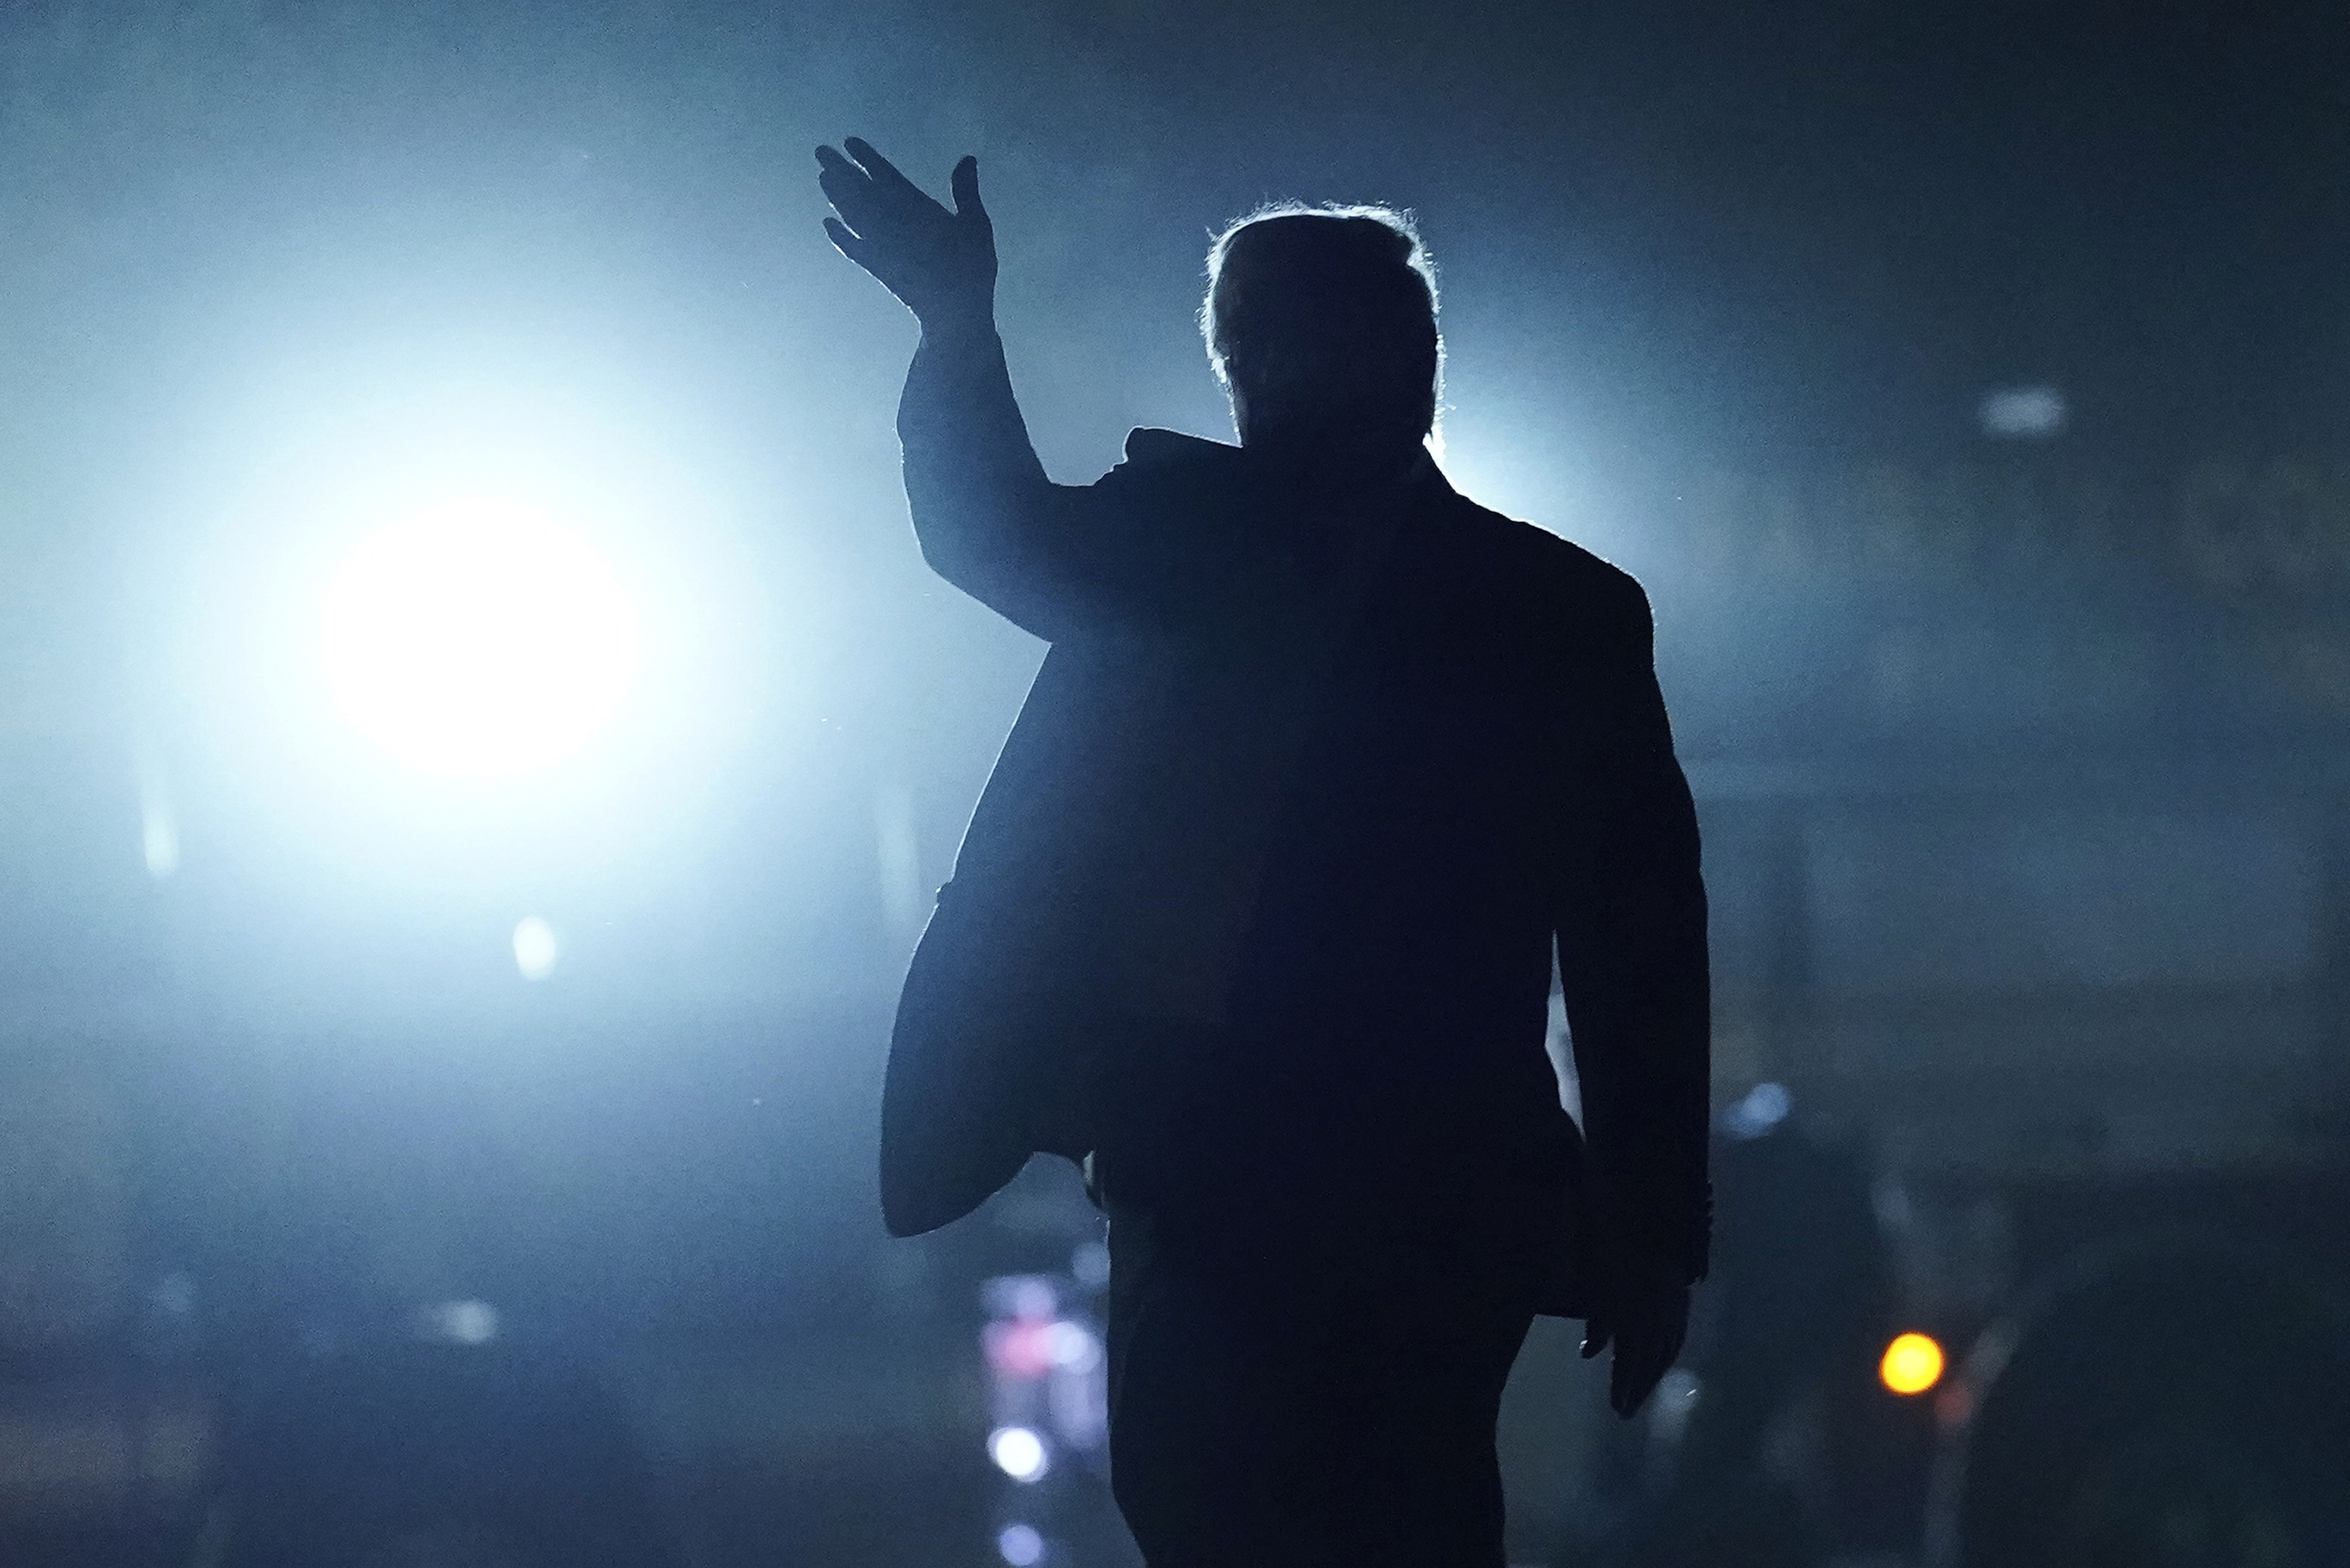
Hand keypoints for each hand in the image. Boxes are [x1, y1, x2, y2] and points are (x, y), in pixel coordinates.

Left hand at [816, 138, 996, 326]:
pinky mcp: (875, 267)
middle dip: (840, 169)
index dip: (866, 158)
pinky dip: (839, 236)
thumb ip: (966, 190)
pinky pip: (851, 248)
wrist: (953, 312)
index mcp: (916, 208)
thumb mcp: (976, 224)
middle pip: (860, 190)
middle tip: (820, 151)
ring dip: (835, 195)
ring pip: (852, 214)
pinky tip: (828, 224)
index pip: (885, 176)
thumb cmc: (971, 267)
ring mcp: (879, 245)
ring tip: (822, 178)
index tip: (849, 142)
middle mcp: (891, 222)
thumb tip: (967, 158)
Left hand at [1581, 1254, 1690, 1416]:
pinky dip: (1667, 1358)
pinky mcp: (1681, 1307)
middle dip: (1637, 1390)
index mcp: (1635, 1325)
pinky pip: (1676, 1341)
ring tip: (1642, 1393)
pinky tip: (1662, 1364)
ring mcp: (1672, 1318)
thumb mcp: (1596, 1292)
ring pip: (1664, 1357)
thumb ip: (1596, 1326)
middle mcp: (1657, 1327)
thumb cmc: (1613, 1259)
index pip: (1628, 1366)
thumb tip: (1588, 1354)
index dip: (1622, 1389)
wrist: (1649, 1232)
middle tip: (1627, 1412)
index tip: (1616, 1409)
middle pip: (1648, 1367)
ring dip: (1653, 1378)